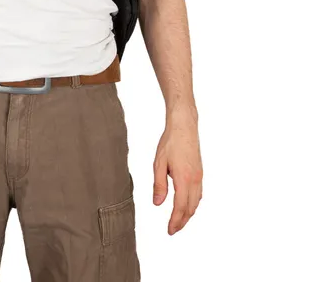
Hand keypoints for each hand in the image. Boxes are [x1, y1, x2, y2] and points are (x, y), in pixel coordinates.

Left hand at [153, 108, 202, 234]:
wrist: (184, 127)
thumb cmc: (170, 142)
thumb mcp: (158, 163)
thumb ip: (159, 184)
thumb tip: (158, 203)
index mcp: (183, 178)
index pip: (180, 206)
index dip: (175, 221)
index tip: (169, 231)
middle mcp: (195, 180)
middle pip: (190, 208)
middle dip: (182, 221)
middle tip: (173, 231)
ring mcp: (199, 176)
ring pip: (196, 202)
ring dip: (188, 214)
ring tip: (179, 221)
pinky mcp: (200, 173)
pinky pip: (199, 194)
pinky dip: (193, 204)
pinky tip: (187, 205)